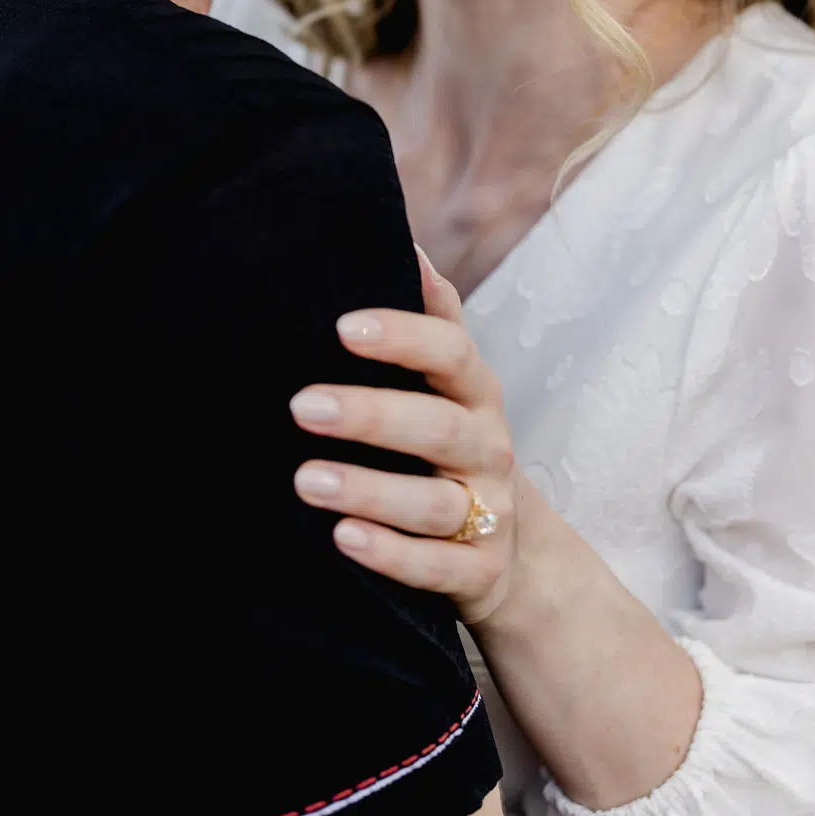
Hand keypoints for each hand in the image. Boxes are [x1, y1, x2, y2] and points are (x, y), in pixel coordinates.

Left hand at [290, 249, 520, 626]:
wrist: (512, 552)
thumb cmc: (454, 443)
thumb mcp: (452, 382)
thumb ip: (433, 317)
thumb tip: (407, 241)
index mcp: (475, 392)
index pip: (450, 351)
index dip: (402, 337)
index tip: (342, 327)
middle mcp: (488, 449)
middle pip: (437, 427)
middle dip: (370, 415)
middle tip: (301, 406)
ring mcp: (488, 515)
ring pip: (433, 503)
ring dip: (369, 490)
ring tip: (305, 480)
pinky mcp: (479, 574)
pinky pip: (437, 566)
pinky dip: (391, 556)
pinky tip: (342, 540)